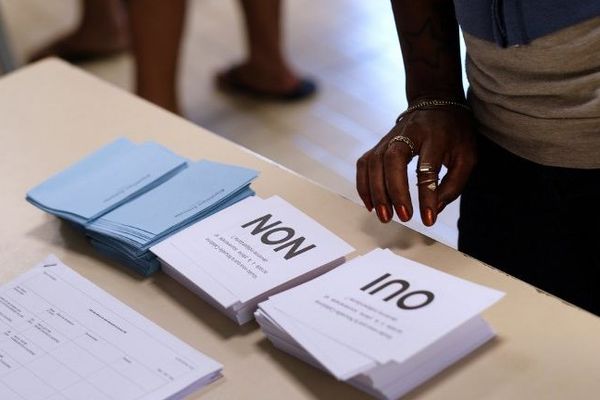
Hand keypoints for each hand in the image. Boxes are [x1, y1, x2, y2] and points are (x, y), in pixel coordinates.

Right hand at [356, 107, 476, 225]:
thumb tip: (433, 210)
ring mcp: (388, 138)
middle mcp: (407, 134)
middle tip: (403, 217)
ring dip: (376, 192)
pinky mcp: (378, 144)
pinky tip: (371, 205)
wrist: (435, 102)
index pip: (427, 168)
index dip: (427, 196)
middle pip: (393, 161)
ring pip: (374, 163)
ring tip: (385, 216)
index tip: (428, 219)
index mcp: (435, 137)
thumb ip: (453, 184)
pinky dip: (364, 186)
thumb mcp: (467, 156)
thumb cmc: (454, 133)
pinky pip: (364, 165)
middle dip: (395, 191)